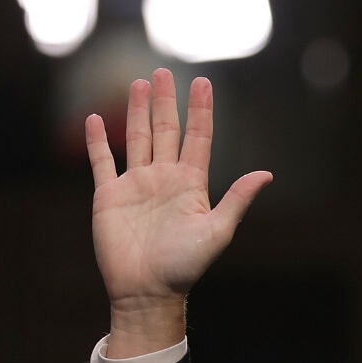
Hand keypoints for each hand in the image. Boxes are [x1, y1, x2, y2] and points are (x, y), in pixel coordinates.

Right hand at [85, 68, 271, 356]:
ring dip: (137, 111)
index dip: (200, 110)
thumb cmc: (185, 266)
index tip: (203, 81)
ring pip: (137, 138)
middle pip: (166, 130)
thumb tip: (267, 174)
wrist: (147, 291)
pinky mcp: (109, 196)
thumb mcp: (217, 231)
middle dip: (166, 101)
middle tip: (164, 71)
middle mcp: (164, 178)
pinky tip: (95, 119)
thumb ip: (237, 200)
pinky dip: (97, 141)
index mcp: (191, 184)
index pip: (197, 137)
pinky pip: (102, 162)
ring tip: (139, 83)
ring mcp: (136, 185)